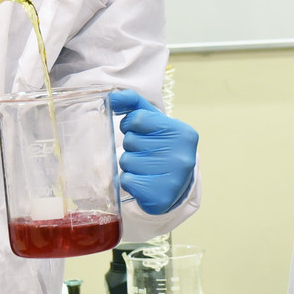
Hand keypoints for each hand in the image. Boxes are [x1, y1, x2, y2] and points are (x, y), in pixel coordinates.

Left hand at [109, 89, 197, 215]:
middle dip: (132, 146)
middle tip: (145, 152)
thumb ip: (134, 104)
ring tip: (145, 167)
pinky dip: (130, 180)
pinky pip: (127, 181)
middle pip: (131, 141)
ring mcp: (173, 177)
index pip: (138, 118)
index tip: (137, 131)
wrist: (176, 184)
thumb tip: (111, 97)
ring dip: (130, 164)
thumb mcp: (154, 121)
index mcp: (182, 132)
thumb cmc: (161, 146)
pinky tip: (143, 181)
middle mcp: (181, 154)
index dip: (130, 124)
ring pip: (127, 162)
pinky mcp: (160, 196)